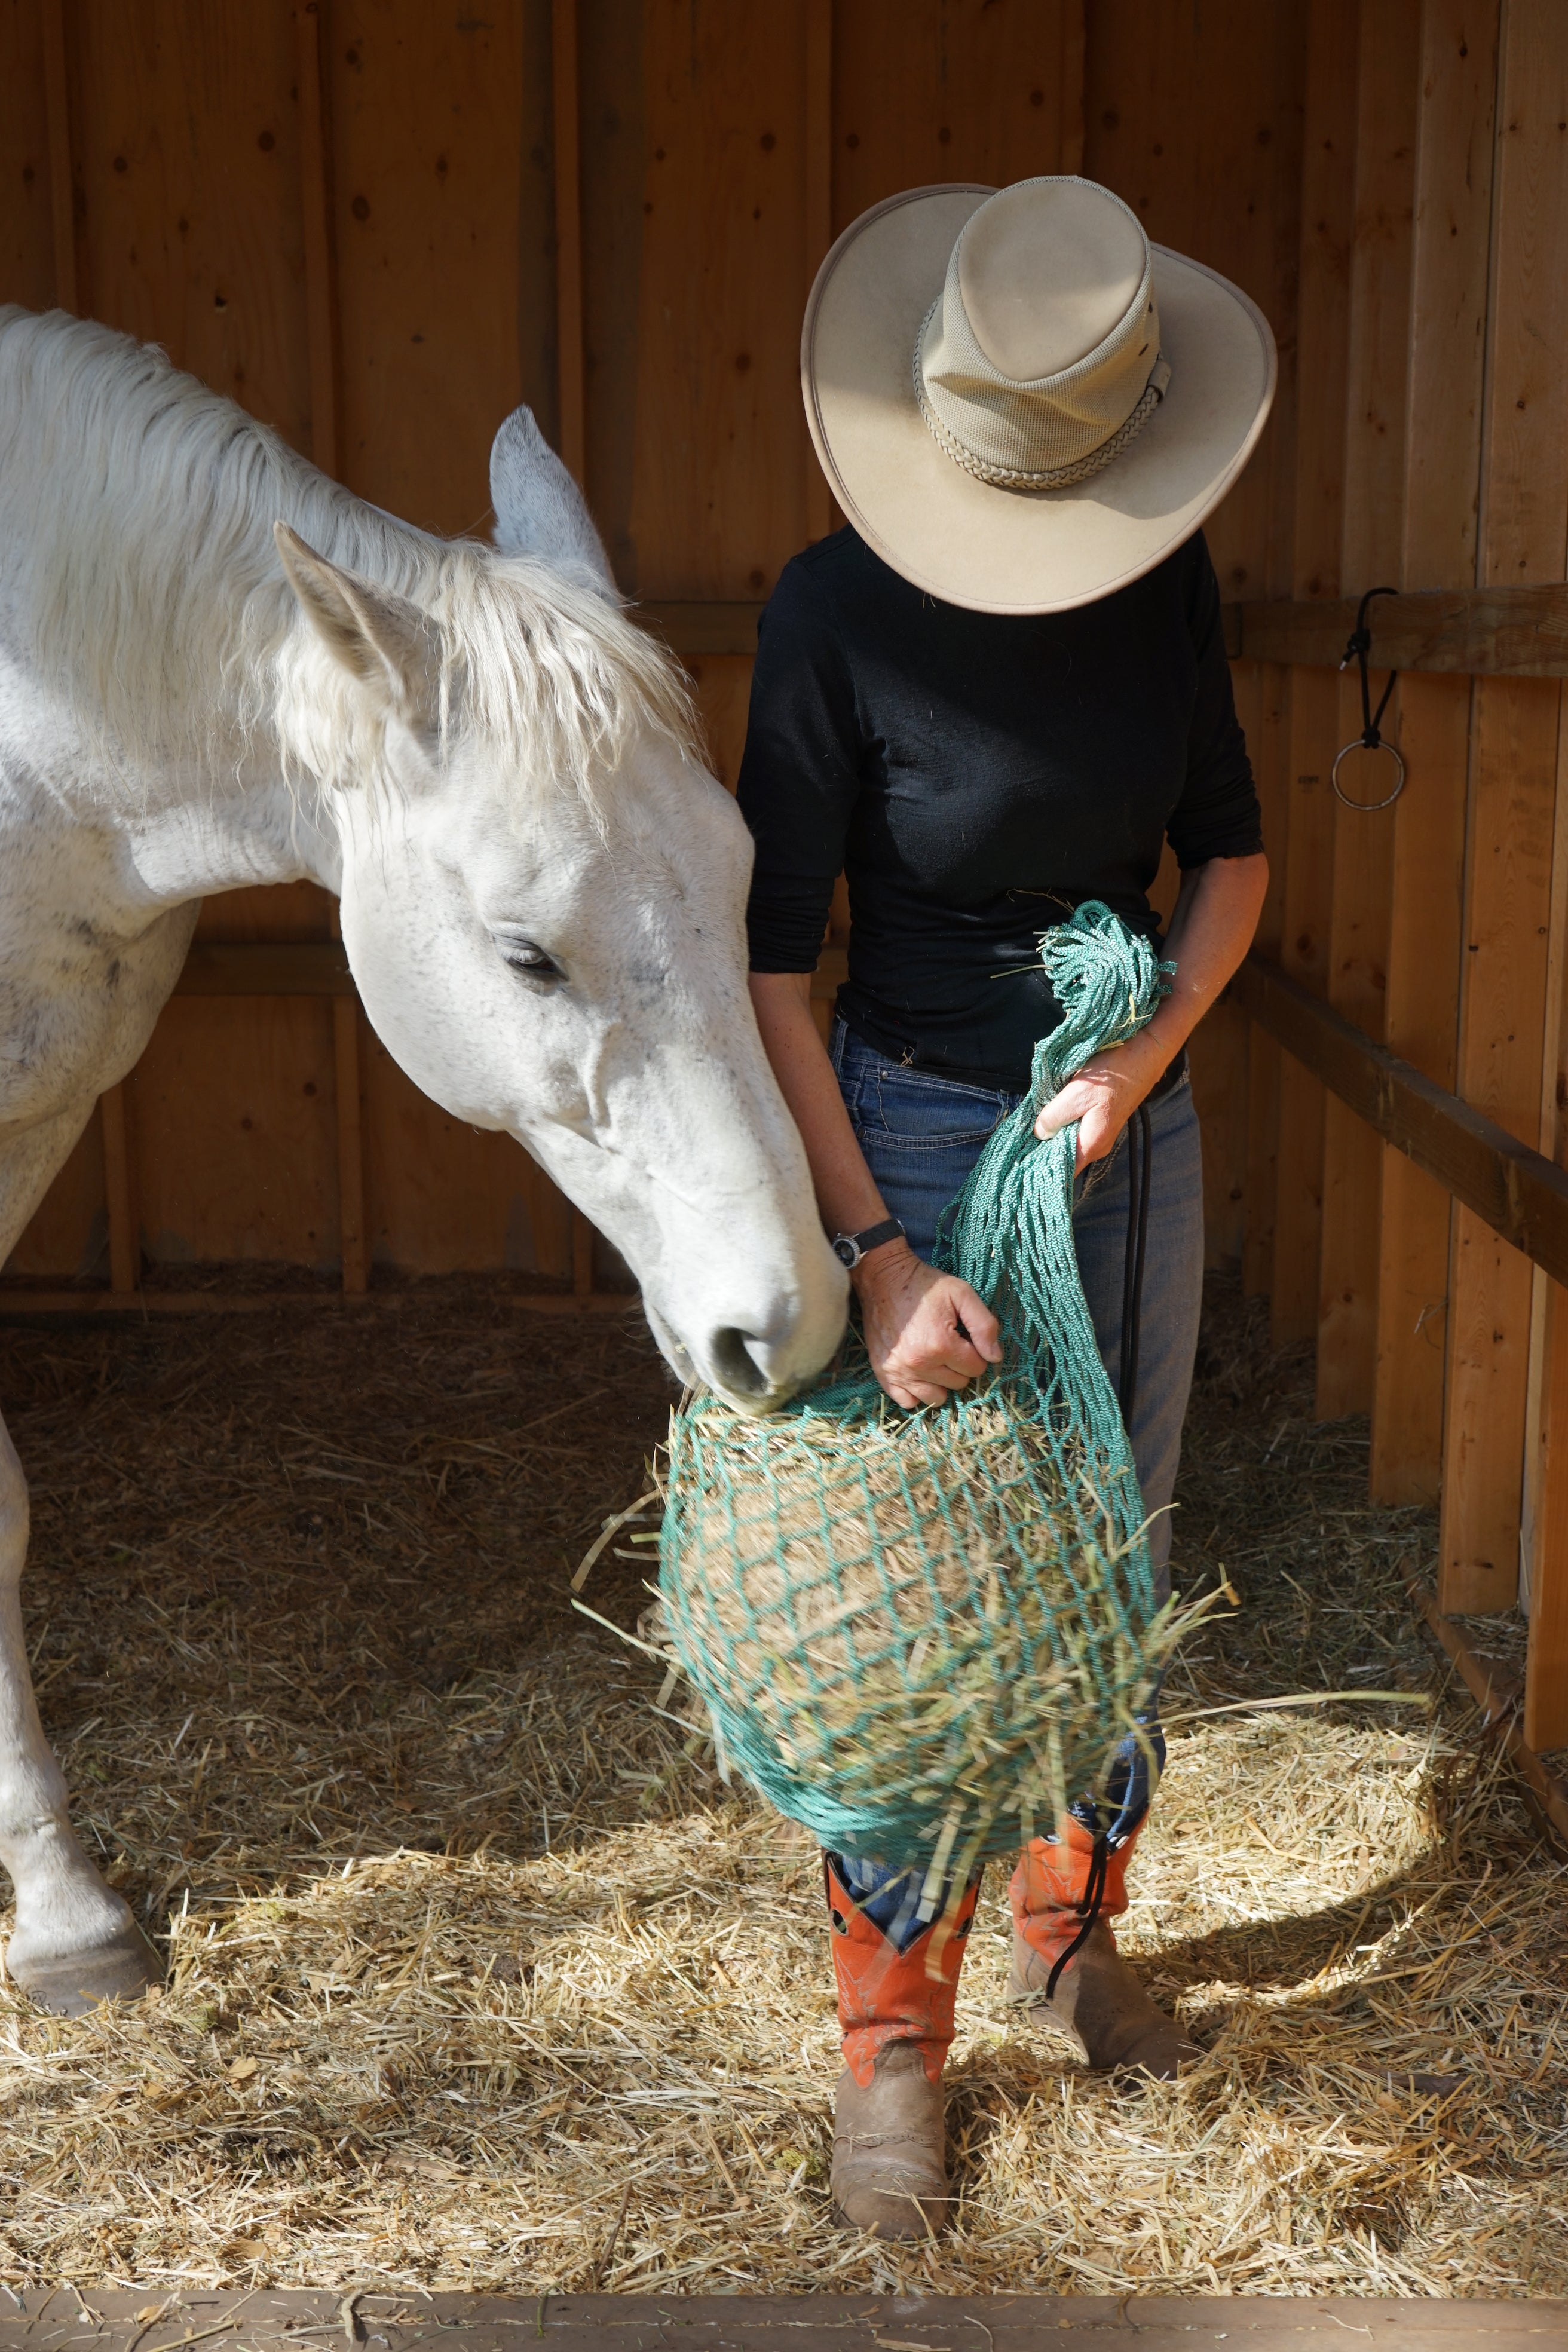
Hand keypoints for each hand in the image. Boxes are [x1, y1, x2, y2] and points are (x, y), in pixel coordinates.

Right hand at [853, 1241, 1002, 1409]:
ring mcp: (899, 1372)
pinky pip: (908, 1402)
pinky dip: (916, 1392)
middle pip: (958, 1384)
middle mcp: (919, 1364)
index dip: (975, 1352)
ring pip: (936, 1398)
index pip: (976, 1368)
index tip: (964, 1337)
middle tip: (948, 1343)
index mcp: (941, 1345)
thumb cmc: (925, 1286)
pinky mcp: (884, 1375)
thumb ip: (984, 1326)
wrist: (883, 1279)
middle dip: (959, 1366)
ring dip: (941, 1382)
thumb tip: (995, 1357)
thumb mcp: (962, 1294)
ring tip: (934, 1359)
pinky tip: (919, 1373)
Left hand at [1034, 1029, 1165, 1171]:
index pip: (1064, 1172)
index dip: (1043, 1170)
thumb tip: (1038, 1133)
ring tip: (1029, 1131)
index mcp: (1091, 1144)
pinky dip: (1063, 1126)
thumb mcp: (1075, 1094)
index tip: (1022, 1165)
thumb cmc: (1112, 1074)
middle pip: (1065, 1158)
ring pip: (1070, 1142)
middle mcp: (1098, 1145)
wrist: (1144, 1054)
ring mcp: (1101, 1133)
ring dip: (1053, 1136)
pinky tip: (1050, 1117)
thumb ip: (1054, 1117)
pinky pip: (1077, 1130)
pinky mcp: (1102, 1120)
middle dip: (1044, 1152)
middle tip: (1019, 1145)